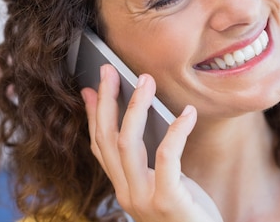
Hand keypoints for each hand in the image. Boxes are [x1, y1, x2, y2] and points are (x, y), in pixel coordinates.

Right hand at [82, 64, 222, 221]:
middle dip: (107, 101)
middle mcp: (126, 194)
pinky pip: (167, 158)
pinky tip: (188, 114)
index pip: (99, 147)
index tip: (91, 88)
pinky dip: (176, 132)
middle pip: (107, 139)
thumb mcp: (164, 183)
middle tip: (110, 71)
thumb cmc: (188, 213)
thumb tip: (144, 119)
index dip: (93, 115)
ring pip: (128, 144)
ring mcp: (143, 199)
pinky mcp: (168, 202)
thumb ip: (150, 159)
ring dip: (135, 107)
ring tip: (146, 80)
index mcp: (123, 188)